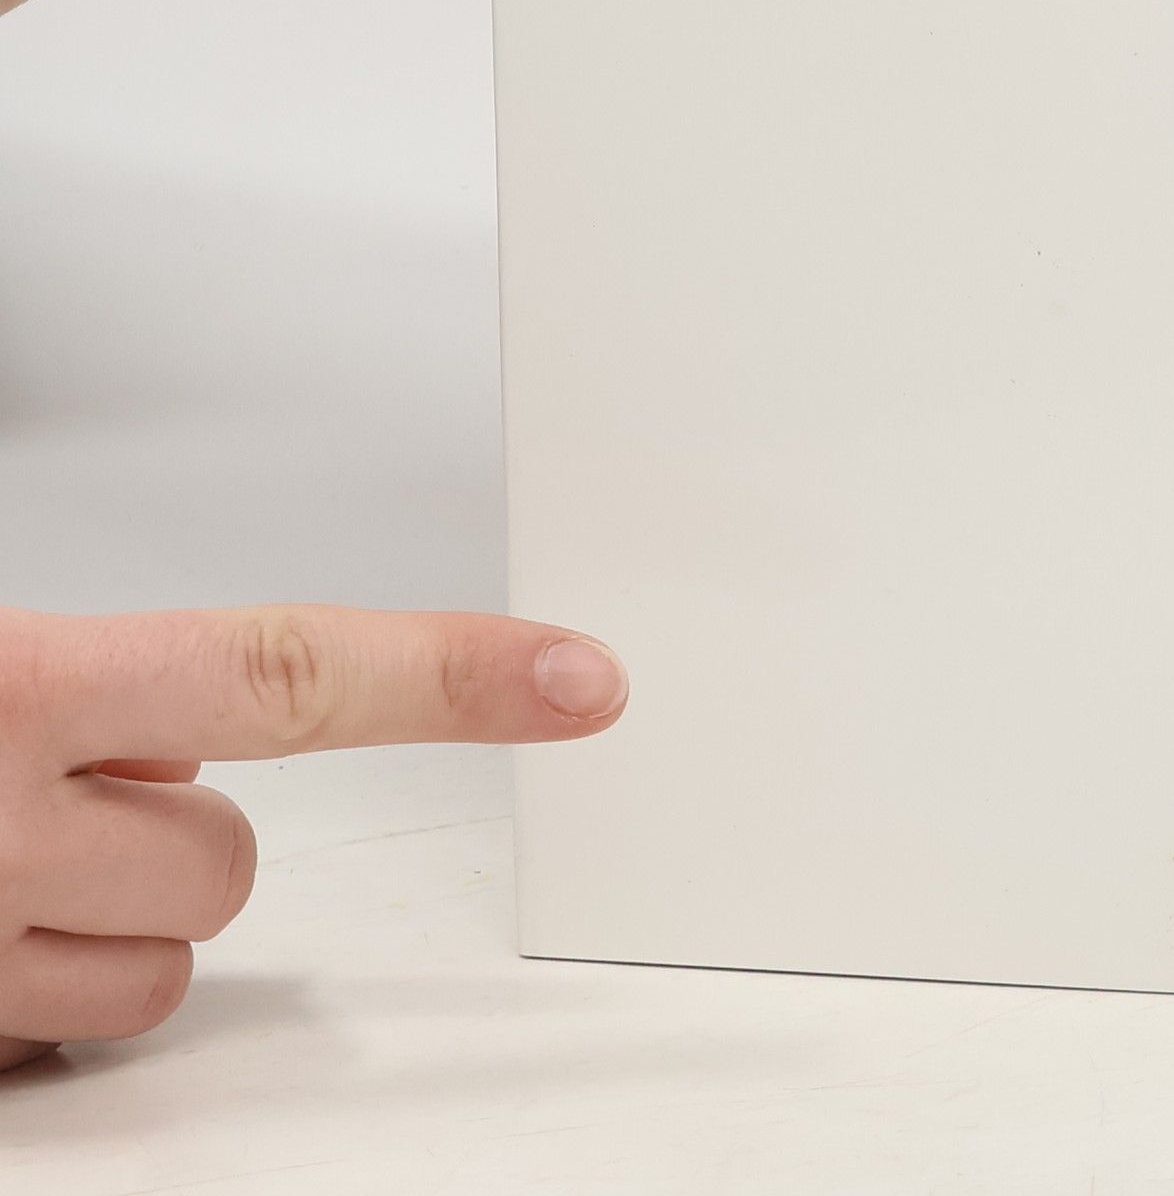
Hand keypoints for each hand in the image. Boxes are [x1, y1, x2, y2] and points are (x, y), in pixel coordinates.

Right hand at [0, 604, 626, 1071]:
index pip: (291, 674)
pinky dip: (47, 988)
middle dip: (181, 827)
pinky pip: (78, 1037)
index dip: (452, 676)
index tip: (578, 680)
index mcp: (24, 685)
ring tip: (12, 853)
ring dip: (115, 915)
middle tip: (80, 788)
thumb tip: (241, 717)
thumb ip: (119, 680)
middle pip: (232, 858)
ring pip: (168, 967)